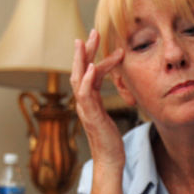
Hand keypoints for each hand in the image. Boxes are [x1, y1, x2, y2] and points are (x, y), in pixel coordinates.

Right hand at [70, 29, 124, 164]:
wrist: (110, 161)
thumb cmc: (111, 142)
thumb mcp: (108, 118)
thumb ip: (104, 105)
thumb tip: (113, 94)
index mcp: (89, 102)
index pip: (88, 74)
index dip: (91, 57)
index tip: (97, 42)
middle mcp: (84, 103)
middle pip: (80, 71)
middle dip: (85, 51)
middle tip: (93, 32)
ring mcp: (86, 109)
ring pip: (80, 79)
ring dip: (83, 59)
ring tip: (88, 42)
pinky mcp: (91, 117)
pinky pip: (86, 95)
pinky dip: (87, 80)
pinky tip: (91, 68)